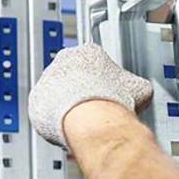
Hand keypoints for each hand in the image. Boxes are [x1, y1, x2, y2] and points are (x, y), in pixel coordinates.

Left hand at [28, 43, 152, 146]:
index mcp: (89, 51)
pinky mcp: (36, 101)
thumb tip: (142, 90)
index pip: (93, 60)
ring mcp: (47, 80)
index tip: (108, 89)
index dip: (102, 77)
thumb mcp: (140, 88)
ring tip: (84, 119)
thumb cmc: (114, 100)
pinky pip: (46, 109)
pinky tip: (71, 126)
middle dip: (82, 89)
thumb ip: (134, 84)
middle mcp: (64, 61)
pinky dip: (56, 118)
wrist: (91, 119)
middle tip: (95, 105)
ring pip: (58, 92)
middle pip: (73, 74)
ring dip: (68, 103)